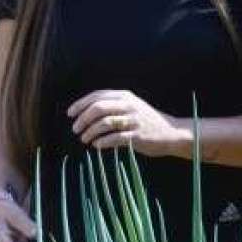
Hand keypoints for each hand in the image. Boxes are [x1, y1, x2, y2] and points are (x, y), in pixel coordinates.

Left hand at [66, 90, 182, 155]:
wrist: (171, 133)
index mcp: (125, 96)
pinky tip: (96, 145)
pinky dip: (102, 142)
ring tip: (84, 139)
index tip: (70, 114)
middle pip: (98, 108)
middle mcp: (128, 106)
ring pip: (104, 123)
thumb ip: (112, 105)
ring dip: (90, 132)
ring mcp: (133, 121)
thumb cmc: (146, 121)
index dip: (80, 104)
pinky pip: (114, 138)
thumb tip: (85, 112)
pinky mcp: (137, 136)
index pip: (97, 96)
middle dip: (83, 119)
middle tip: (75, 129)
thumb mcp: (131, 106)